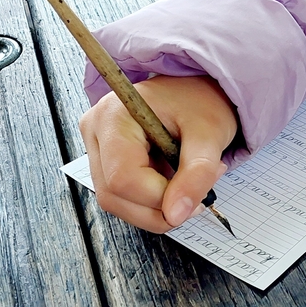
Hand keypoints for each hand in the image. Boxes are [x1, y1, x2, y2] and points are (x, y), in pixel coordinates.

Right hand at [79, 75, 238, 232]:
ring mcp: (98, 148)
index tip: (195, 200)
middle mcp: (96, 131)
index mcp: (113, 116)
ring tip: (189, 185)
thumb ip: (196, 173)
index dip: (158, 198)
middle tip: (198, 196)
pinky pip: (122, 197)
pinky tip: (174, 183)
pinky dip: (151, 201)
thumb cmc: (201, 101)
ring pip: (116, 202)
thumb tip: (176, 215)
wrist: (195, 91)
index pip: (122, 177)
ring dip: (156, 208)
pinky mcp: (106, 161)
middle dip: (158, 208)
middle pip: (114, 195)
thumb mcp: (209, 133)